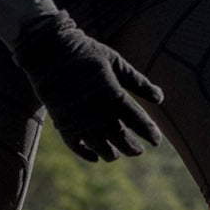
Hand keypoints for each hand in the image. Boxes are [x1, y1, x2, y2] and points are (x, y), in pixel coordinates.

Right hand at [14, 19, 163, 161]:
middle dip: (131, 147)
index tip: (156, 141)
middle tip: (138, 152)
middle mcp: (96, 109)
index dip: (148, 132)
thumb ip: (138, 81)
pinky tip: (95, 157)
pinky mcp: (61, 121)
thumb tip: (160, 98)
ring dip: (110, 153)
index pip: (136, 119)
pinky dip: (85, 154)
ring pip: (98, 145)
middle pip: (119, 136)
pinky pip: (75, 145)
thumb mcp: (115, 62)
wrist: (48, 51)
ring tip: (116, 156)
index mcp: (112, 93)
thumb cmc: (86, 53)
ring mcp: (78, 117)